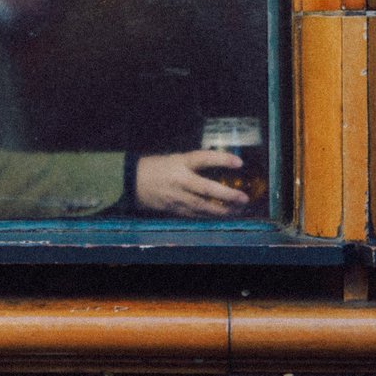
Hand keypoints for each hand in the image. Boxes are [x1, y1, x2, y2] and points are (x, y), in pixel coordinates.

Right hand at [135, 150, 250, 216]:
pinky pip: (196, 214)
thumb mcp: (173, 159)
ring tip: (238, 210)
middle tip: (243, 198)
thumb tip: (218, 165)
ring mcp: (177, 197)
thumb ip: (192, 163)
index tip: (239, 163)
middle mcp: (179, 180)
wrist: (132, 182)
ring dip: (223, 210)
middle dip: (227, 195)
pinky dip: (210, 216)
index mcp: (178, 162)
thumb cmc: (154, 167)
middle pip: (206, 188)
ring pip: (203, 206)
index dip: (221, 159)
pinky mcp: (174, 209)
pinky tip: (221, 216)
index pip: (203, 158)